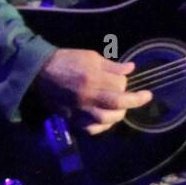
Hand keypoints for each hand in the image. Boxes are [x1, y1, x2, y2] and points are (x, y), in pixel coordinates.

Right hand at [34, 48, 152, 134]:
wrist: (40, 72)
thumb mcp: (90, 56)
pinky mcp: (72, 118)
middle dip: (135, 100)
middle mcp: (87, 95)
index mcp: (92, 77)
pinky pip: (90, 128)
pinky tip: (107, 121)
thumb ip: (111, 65)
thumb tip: (130, 69)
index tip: (125, 78)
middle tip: (145, 97)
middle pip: (117, 103)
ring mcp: (79, 109)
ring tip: (123, 108)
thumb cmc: (67, 60)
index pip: (119, 83)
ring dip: (119, 114)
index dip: (125, 81)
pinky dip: (102, 127)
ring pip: (105, 119)